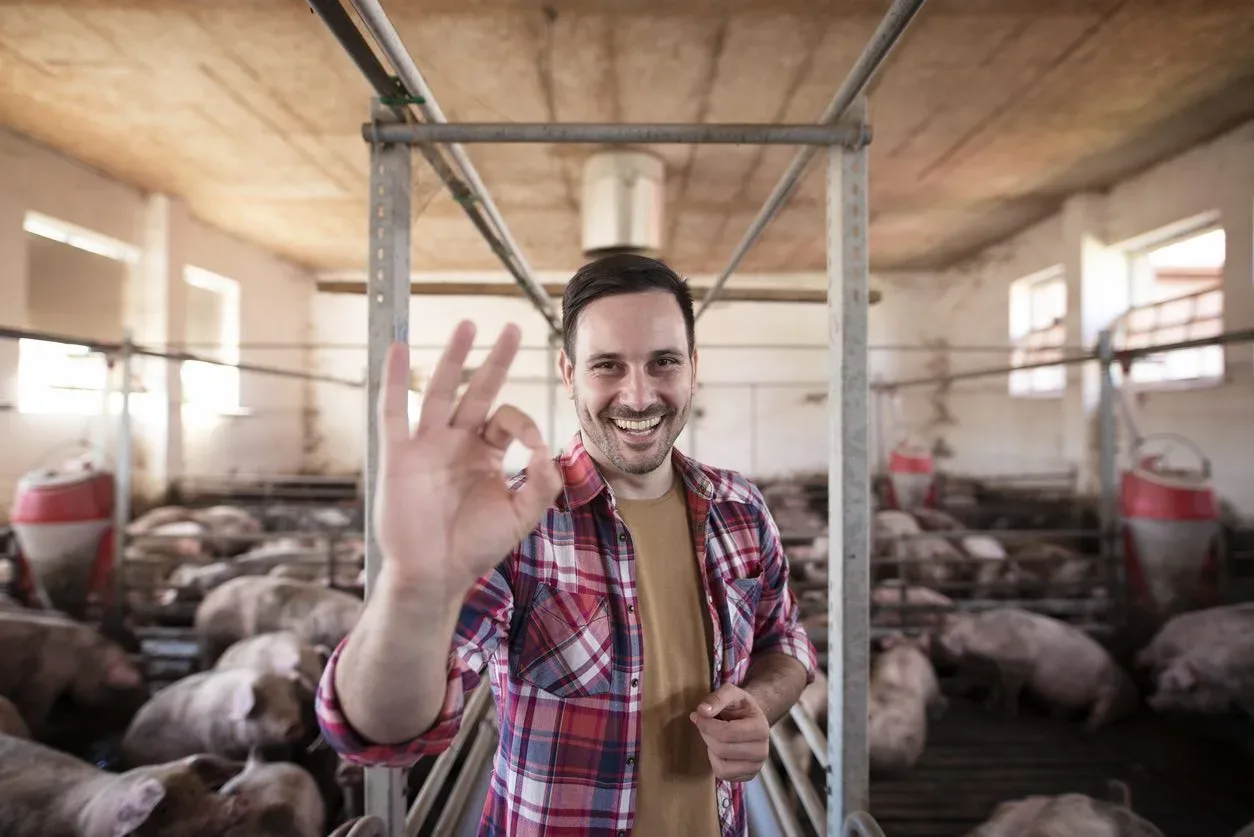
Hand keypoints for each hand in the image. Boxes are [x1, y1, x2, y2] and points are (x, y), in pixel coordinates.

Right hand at [374, 321, 562, 594]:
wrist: (433, 575)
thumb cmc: (473, 547)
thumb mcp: (519, 518)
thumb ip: (542, 486)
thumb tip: (547, 451)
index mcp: (486, 454)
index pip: (508, 419)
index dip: (525, 423)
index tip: (532, 445)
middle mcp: (457, 442)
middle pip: (477, 390)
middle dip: (494, 360)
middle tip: (511, 328)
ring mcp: (427, 445)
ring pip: (440, 391)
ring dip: (453, 357)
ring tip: (468, 324)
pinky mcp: (398, 456)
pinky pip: (394, 411)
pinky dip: (393, 380)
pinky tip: (397, 348)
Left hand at [689, 683, 770, 781]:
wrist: (750, 719)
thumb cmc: (739, 706)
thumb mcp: (730, 693)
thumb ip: (717, 698)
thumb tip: (702, 711)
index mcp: (760, 728)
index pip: (727, 732)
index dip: (706, 725)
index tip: (696, 715)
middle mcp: (762, 751)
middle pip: (722, 749)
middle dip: (707, 735)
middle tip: (704, 724)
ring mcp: (756, 766)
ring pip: (721, 766)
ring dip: (710, 749)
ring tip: (713, 736)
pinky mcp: (747, 776)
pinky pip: (722, 774)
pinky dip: (715, 762)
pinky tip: (718, 749)